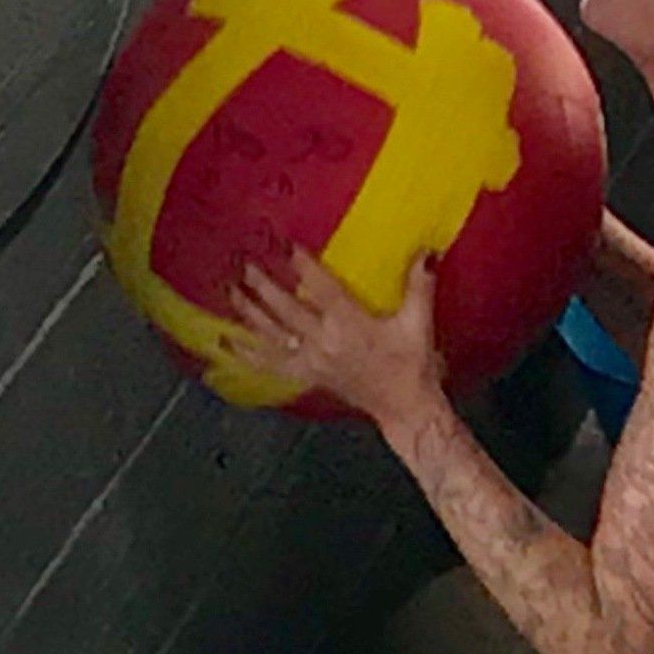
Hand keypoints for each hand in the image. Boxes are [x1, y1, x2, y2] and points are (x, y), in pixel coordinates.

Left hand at [227, 248, 445, 430]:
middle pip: (285, 310)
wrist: (403, 407)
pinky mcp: (306, 375)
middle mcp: (323, 342)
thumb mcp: (418, 324)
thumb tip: (426, 252)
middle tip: (246, 264)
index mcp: (349, 326)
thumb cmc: (411, 366)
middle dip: (263, 285)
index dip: (302, 265)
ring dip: (249, 312)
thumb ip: (419, 286)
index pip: (320, 289)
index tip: (286, 245)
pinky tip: (227, 342)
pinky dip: (246, 353)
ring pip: (271, 334)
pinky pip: (269, 363)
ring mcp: (311, 361)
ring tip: (232, 291)